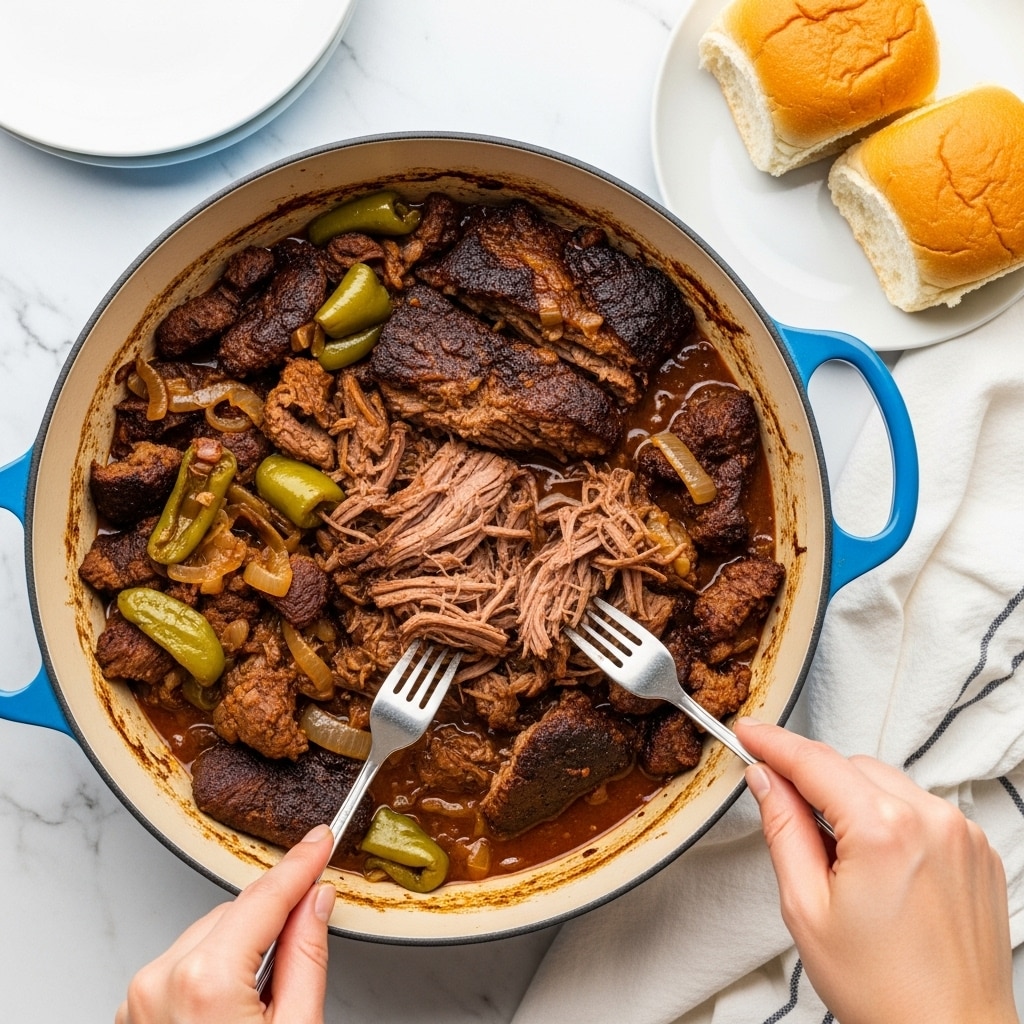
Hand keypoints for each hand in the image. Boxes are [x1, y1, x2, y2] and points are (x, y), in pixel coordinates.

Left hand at [116, 824, 336, 1023]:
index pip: (265, 897)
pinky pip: (182, 965)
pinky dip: (209, 975)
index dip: (300, 864)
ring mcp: (140, 999)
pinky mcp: (133, 1012)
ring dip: (238, 952)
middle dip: (270, 925)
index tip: (320, 840)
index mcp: (206, 981)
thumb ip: (307, 956)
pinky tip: (227, 1012)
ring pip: (208, 937)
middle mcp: (161, 981)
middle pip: (234, 915)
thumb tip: (315, 901)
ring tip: (256, 1009)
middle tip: (295, 969)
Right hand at [735, 719, 1017, 1023]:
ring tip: (844, 863)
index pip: (814, 761)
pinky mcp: (979, 851)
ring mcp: (961, 834)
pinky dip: (894, 820)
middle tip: (791, 820)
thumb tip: (766, 780)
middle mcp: (931, 821)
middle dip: (815, 781)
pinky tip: (882, 869)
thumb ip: (782, 829)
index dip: (773, 742)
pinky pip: (923, 809)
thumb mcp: (806, 908)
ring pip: (887, 783)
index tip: (749, 732)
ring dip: (856, 800)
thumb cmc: (883, 990)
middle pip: (851, 766)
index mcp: (883, 830)